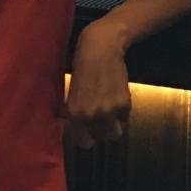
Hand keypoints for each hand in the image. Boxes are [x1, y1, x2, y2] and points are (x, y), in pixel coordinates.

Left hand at [63, 21, 131, 147]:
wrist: (100, 49)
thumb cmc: (81, 66)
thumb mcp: (71, 89)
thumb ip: (71, 109)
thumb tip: (66, 121)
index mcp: (75, 112)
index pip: (80, 141)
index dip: (82, 138)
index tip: (83, 133)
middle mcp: (92, 115)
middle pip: (99, 140)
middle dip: (98, 133)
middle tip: (96, 124)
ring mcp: (110, 110)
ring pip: (114, 134)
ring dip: (112, 127)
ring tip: (107, 116)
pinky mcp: (125, 104)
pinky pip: (124, 119)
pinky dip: (121, 114)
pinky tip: (114, 99)